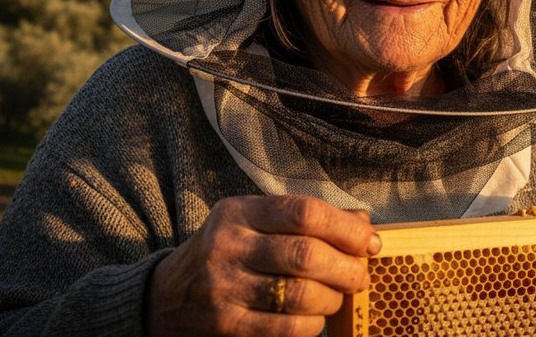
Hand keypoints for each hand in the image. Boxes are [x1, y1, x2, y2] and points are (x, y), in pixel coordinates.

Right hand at [146, 195, 380, 335]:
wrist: (165, 299)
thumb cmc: (225, 255)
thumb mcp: (251, 223)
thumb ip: (303, 221)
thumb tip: (363, 225)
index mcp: (239, 212)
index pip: (304, 212)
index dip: (346, 228)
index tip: (369, 242)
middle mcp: (228, 246)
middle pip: (306, 254)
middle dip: (346, 268)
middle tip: (359, 276)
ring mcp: (224, 287)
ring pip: (300, 294)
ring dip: (332, 298)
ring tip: (337, 297)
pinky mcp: (227, 325)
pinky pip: (287, 328)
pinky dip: (312, 325)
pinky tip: (316, 319)